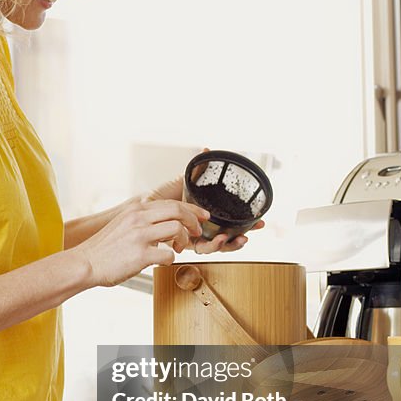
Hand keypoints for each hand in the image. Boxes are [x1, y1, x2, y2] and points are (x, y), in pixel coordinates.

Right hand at [76, 199, 210, 286]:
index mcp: (135, 210)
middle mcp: (138, 218)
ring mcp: (140, 236)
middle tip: (197, 231)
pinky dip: (171, 258)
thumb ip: (142, 221)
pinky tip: (163, 260)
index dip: (191, 208)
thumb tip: (164, 225)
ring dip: (183, 240)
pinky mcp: (140, 255)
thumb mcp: (122, 224)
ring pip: (177, 229)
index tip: (202, 215)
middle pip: (178, 210)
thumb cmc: (103, 249)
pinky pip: (169, 254)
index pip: (170, 203)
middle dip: (194, 220)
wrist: (85, 263)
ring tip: (179, 248)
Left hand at [144, 148, 265, 254]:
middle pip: (228, 237)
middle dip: (243, 236)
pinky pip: (203, 250)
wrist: (142, 209)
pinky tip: (218, 239)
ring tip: (236, 237)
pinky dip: (212, 246)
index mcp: (205, 217)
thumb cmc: (159, 197)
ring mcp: (194, 238)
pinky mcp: (186, 245)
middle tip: (254, 230)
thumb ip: (197, 169)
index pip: (229, 223)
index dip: (245, 224)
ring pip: (218, 247)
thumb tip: (206, 150)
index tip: (259, 222)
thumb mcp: (182, 182)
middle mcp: (202, 230)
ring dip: (229, 243)